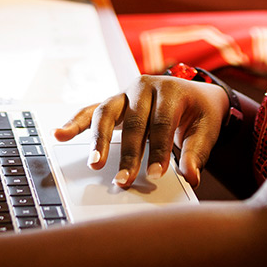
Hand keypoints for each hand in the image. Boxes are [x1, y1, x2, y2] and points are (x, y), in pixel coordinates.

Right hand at [54, 75, 228, 188]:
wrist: (196, 94)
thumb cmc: (200, 112)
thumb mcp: (206, 130)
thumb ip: (196, 154)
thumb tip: (191, 177)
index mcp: (170, 90)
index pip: (161, 123)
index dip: (158, 149)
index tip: (156, 174)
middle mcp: (144, 87)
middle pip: (133, 121)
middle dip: (128, 153)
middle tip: (125, 179)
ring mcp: (125, 93)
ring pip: (106, 113)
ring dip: (98, 139)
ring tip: (94, 163)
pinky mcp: (114, 103)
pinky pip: (90, 111)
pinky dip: (75, 123)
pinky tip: (60, 135)